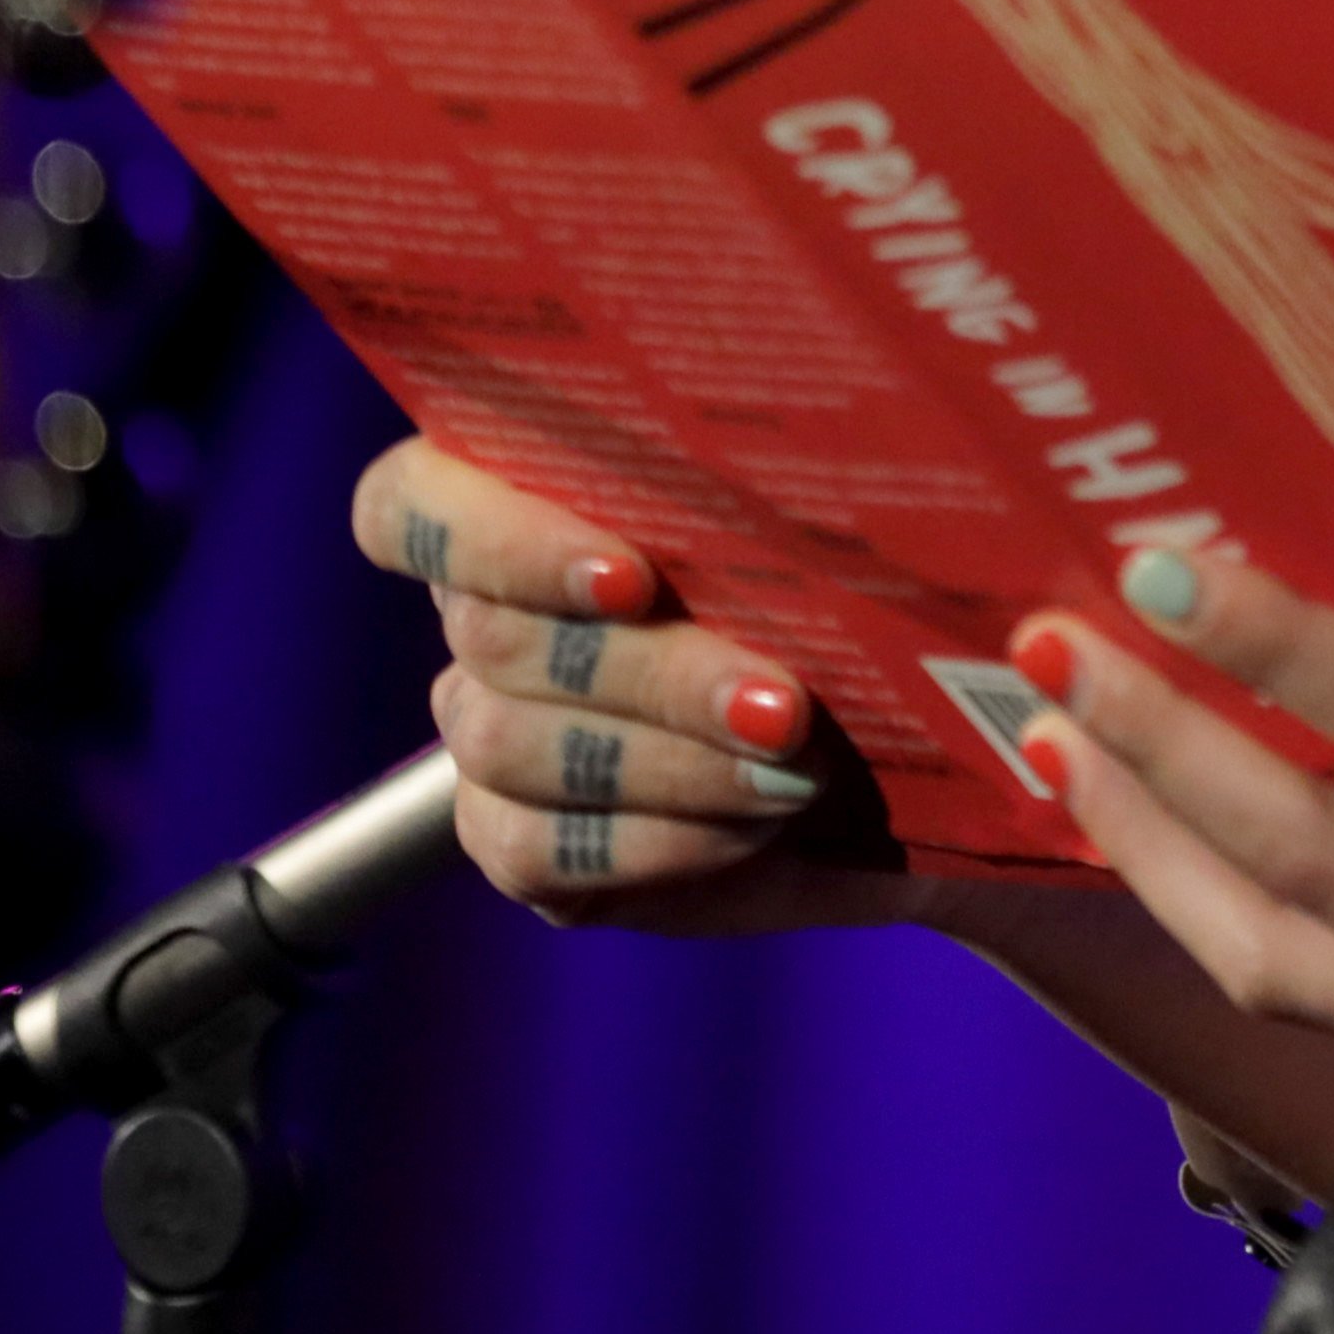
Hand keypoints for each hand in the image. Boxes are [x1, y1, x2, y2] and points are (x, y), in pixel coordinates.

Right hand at [351, 435, 899, 935]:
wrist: (922, 752)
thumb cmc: (870, 603)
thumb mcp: (849, 531)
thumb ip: (801, 491)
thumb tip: (844, 482)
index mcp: (524, 499)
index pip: (411, 504)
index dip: (489, 536)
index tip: (629, 574)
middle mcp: (482, 617)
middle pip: (494, 634)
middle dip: (652, 671)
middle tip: (782, 701)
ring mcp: (488, 736)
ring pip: (512, 747)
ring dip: (669, 762)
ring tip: (796, 769)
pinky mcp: (520, 844)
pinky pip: (536, 851)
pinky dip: (658, 843)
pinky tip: (754, 827)